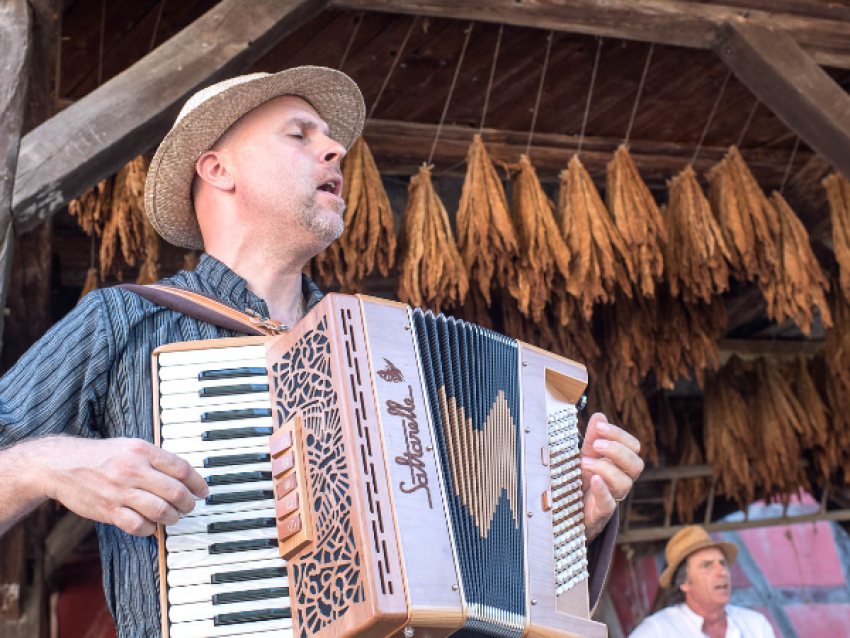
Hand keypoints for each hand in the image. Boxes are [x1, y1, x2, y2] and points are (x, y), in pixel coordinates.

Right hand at [37, 436, 208, 535]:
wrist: (61, 465)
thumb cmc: (101, 456)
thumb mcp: (131, 446)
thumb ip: (156, 459)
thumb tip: (185, 476)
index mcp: (142, 450)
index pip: (182, 468)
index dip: (198, 483)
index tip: (204, 491)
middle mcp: (133, 470)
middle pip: (175, 492)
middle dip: (188, 503)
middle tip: (189, 506)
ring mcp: (120, 492)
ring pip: (161, 511)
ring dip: (173, 517)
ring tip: (173, 516)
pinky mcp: (108, 510)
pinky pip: (139, 526)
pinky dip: (150, 528)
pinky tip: (151, 525)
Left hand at [580, 413, 642, 541]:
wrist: (572, 510)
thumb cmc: (584, 479)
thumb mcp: (587, 455)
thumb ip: (593, 437)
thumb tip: (599, 415)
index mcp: (621, 464)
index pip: (633, 447)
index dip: (619, 435)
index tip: (600, 427)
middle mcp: (622, 479)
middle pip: (636, 464)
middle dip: (617, 450)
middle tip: (597, 444)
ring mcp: (614, 497)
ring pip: (624, 483)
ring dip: (604, 468)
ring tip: (584, 462)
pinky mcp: (601, 511)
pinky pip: (608, 502)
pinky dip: (602, 490)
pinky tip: (594, 479)